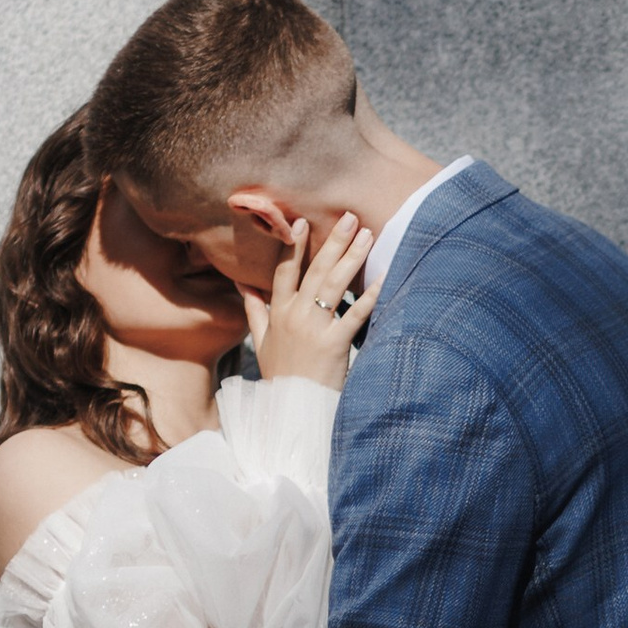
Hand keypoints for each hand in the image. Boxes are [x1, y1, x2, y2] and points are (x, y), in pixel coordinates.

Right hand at [245, 212, 375, 389]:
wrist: (291, 410)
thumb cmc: (280, 376)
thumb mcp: (262, 342)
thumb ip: (255, 310)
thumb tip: (243, 284)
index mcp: (278, 313)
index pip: (284, 271)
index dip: (293, 246)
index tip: (300, 222)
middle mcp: (294, 316)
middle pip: (315, 271)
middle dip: (333, 241)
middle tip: (349, 217)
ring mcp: (314, 329)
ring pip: (334, 284)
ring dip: (353, 257)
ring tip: (367, 235)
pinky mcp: (333, 344)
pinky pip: (355, 314)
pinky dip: (371, 295)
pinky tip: (384, 277)